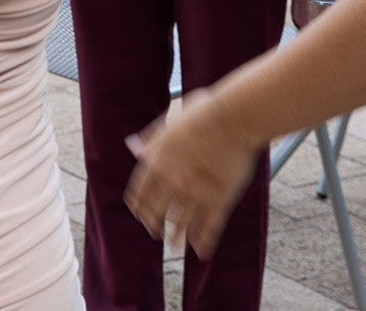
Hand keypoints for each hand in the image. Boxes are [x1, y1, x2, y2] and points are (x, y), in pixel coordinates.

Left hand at [124, 91, 259, 259]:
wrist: (232, 118)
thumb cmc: (204, 113)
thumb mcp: (170, 122)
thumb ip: (152, 138)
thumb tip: (132, 145)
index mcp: (157, 161)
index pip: (139, 193)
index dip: (138, 208)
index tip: (140, 215)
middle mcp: (171, 181)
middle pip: (156, 213)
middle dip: (153, 226)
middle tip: (155, 233)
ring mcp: (195, 193)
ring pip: (180, 225)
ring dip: (176, 238)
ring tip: (175, 245)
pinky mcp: (219, 200)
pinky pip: (208, 229)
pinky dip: (204, 243)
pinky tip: (201, 252)